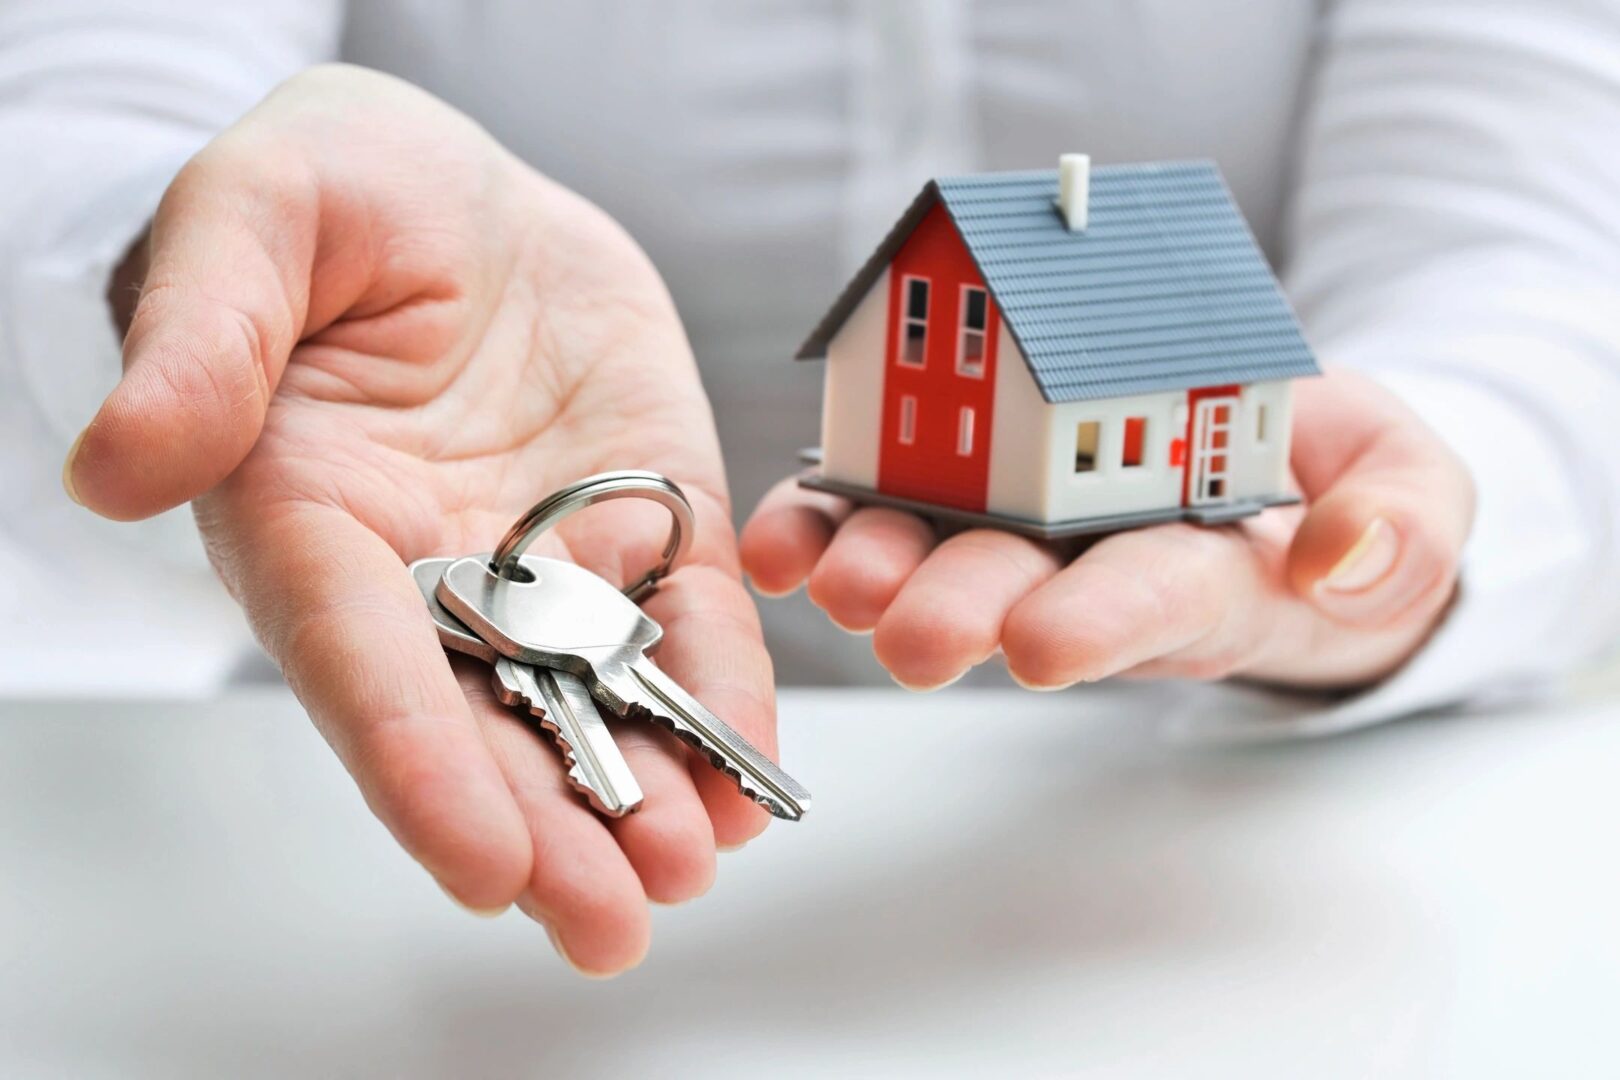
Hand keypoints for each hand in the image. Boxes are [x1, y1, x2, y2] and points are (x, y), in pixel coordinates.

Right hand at [64, 64, 776, 974]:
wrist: (456, 193)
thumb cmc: (331, 195)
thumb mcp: (249, 222)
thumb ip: (200, 338)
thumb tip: (120, 466)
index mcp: (312, 517)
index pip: (361, 659)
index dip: (417, 760)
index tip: (479, 858)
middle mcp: (431, 570)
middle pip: (484, 721)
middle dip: (546, 826)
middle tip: (608, 920)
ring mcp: (548, 557)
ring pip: (592, 699)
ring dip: (644, 792)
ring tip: (693, 868)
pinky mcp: (645, 522)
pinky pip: (687, 622)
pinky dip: (719, 696)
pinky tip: (751, 776)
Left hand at [741, 369, 1472, 691]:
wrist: (1272, 455)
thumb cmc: (1338, 483)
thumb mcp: (1411, 492)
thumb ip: (1400, 522)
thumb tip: (1343, 556)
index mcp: (1207, 569)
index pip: (1159, 600)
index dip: (1105, 620)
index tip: (1048, 645)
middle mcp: (1097, 564)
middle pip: (1027, 591)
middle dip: (967, 612)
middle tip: (912, 636)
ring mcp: (1024, 527)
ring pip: (942, 555)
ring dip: (881, 571)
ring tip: (832, 579)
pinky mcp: (964, 484)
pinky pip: (885, 504)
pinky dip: (827, 521)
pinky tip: (782, 541)